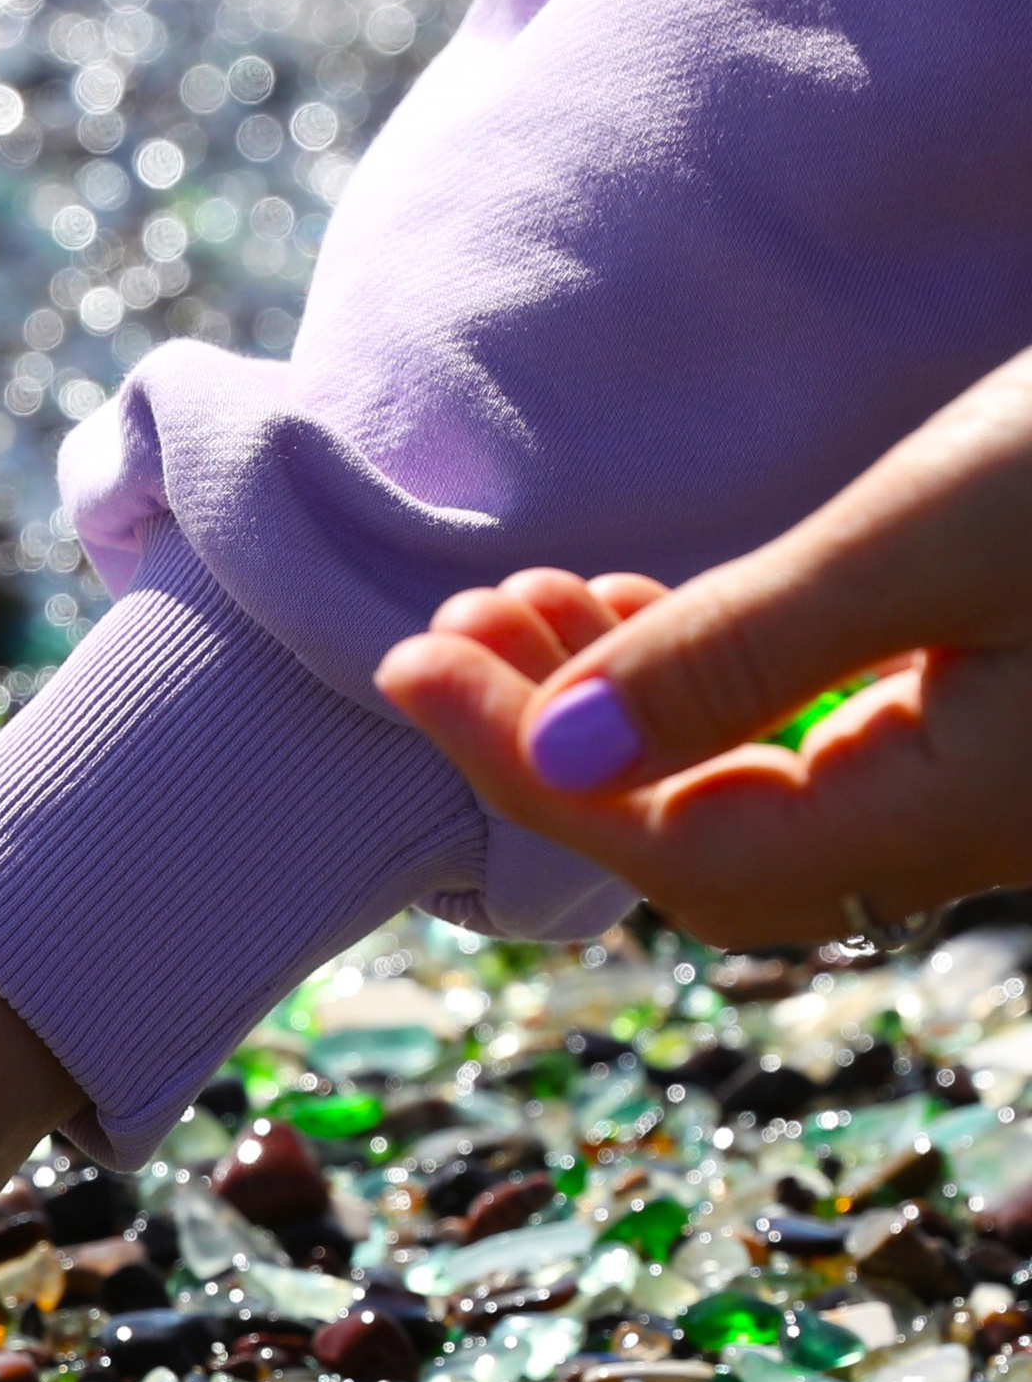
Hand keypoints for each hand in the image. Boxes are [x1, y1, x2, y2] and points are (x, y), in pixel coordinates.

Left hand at [375, 346, 1031, 946]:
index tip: (408, 666)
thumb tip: (560, 755)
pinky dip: (702, 684)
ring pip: (749, 791)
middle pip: (700, 841)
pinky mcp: (998, 707)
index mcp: (956, 816)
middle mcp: (967, 827)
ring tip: (519, 597)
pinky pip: (808, 740)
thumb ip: (746, 653)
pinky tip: (635, 605)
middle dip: (552, 741)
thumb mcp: (938, 532)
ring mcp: (984, 775)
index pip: (677, 849)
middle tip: (449, 625)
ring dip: (616, 704)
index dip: (522, 767)